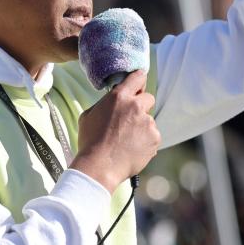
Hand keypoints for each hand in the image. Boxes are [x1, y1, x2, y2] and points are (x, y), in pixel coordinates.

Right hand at [71, 70, 160, 192]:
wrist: (99, 167)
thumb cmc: (90, 142)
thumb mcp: (88, 115)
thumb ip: (104, 104)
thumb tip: (111, 101)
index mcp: (119, 97)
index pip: (137, 77)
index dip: (139, 79)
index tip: (139, 83)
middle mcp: (136, 106)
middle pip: (148, 98)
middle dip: (141, 106)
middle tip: (130, 120)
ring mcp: (148, 123)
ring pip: (149, 120)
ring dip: (142, 127)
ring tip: (127, 141)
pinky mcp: (155, 138)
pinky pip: (153, 136)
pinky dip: (146, 142)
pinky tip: (132, 149)